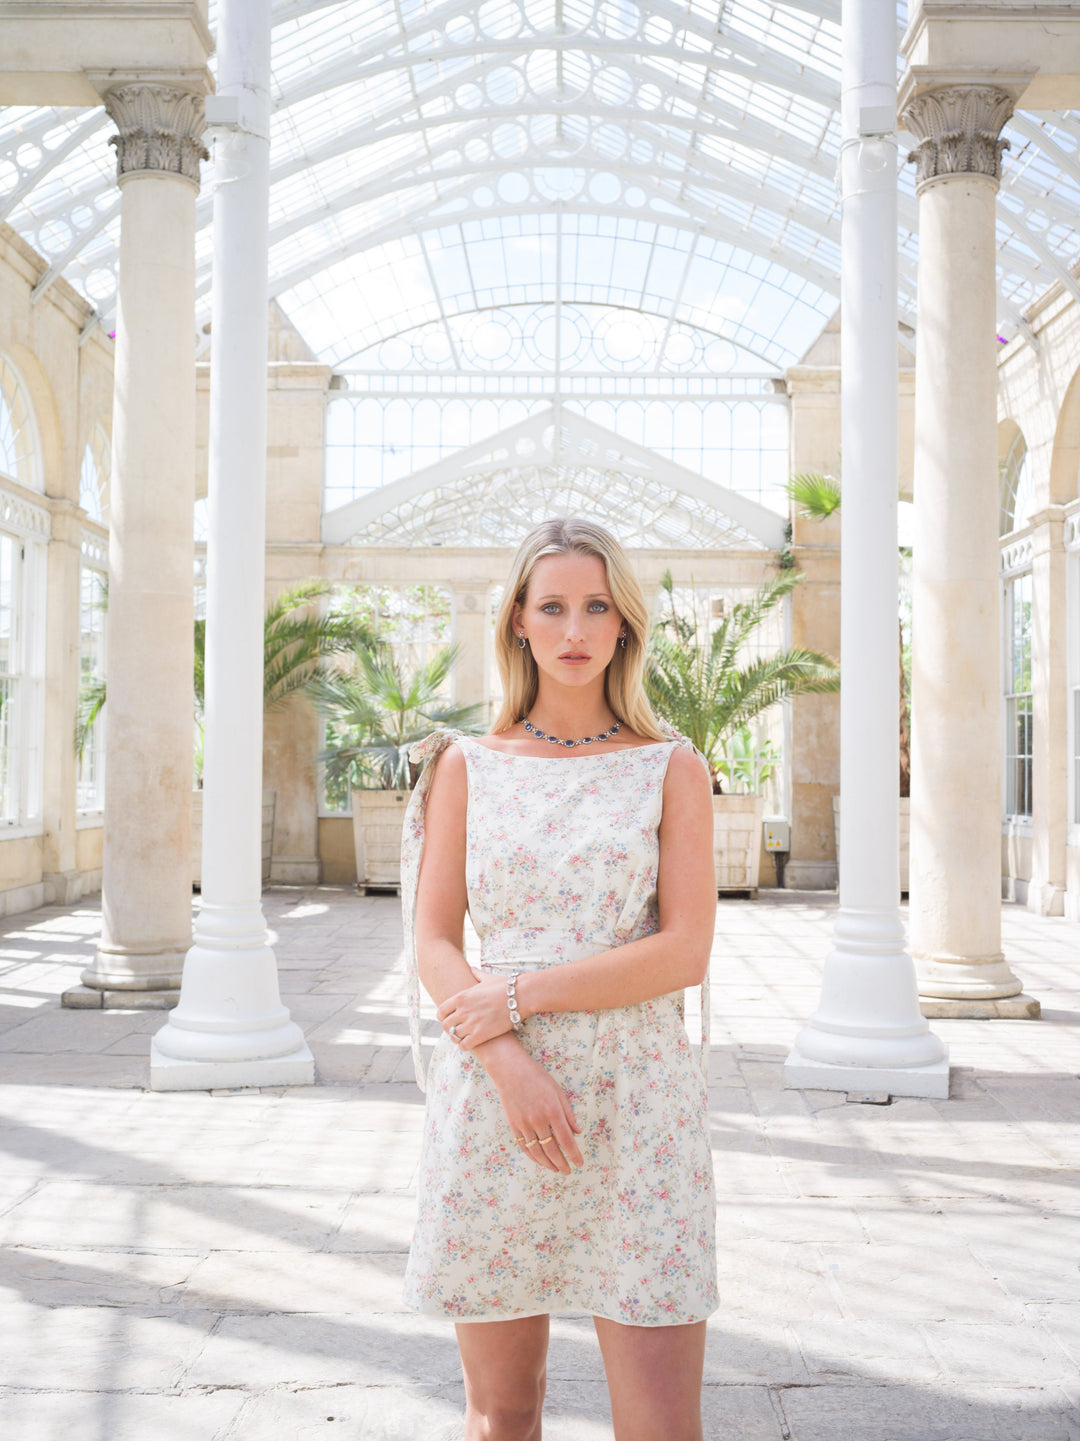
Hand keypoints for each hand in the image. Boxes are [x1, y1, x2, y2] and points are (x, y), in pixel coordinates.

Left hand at [437, 973, 514, 1049]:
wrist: (520, 996)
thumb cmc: (505, 986)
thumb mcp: (487, 978)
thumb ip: (476, 974)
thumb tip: (472, 969)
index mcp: (461, 997)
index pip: (441, 1011)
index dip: (443, 1017)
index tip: (449, 1019)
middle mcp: (463, 1010)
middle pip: (446, 1026)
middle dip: (450, 1028)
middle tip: (457, 1029)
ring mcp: (471, 1023)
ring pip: (454, 1036)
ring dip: (457, 1038)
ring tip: (463, 1037)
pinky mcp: (481, 1035)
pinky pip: (464, 1045)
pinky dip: (465, 1045)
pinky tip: (470, 1042)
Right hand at [483, 1044, 583, 1174]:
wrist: (510, 1070)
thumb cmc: (537, 1077)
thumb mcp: (558, 1091)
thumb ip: (568, 1113)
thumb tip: (578, 1132)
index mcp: (553, 1111)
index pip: (566, 1140)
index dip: (574, 1154)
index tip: (579, 1163)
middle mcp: (538, 1120)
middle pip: (552, 1150)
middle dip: (562, 1163)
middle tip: (568, 1171)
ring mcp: (524, 1124)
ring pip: (537, 1152)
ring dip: (548, 1164)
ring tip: (556, 1169)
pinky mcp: (513, 1125)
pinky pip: (524, 1147)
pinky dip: (533, 1157)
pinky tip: (540, 1161)